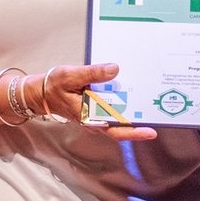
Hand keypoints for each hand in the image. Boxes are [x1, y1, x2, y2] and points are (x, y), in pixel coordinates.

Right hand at [28, 63, 156, 140]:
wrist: (40, 92)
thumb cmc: (53, 85)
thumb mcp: (70, 75)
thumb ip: (92, 73)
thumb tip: (114, 69)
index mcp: (89, 117)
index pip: (116, 129)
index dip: (135, 131)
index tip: (151, 131)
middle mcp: (95, 121)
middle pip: (122, 128)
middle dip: (140, 126)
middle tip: (159, 120)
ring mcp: (96, 117)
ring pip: (119, 120)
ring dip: (134, 115)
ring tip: (152, 106)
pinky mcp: (96, 109)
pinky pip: (113, 111)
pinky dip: (124, 106)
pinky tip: (134, 97)